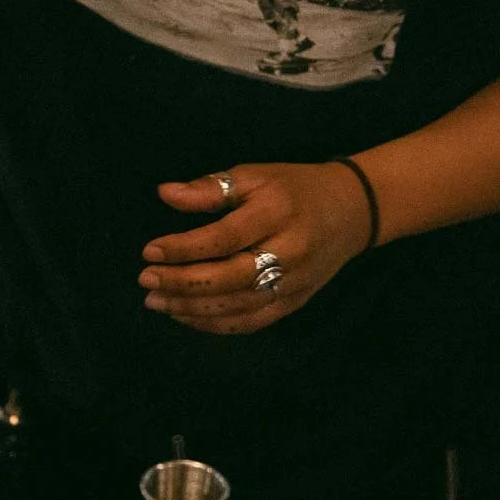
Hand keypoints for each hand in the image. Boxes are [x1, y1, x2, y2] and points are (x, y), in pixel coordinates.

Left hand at [138, 162, 371, 334]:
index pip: (224, 238)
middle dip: (182, 282)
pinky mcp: (295, 302)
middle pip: (230, 278)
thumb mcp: (255, 175)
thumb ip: (210, 188)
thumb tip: (165, 194)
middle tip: (145, 280)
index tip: (149, 251)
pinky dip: (216, 324)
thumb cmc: (294, 188)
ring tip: (156, 301)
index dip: (184, 248)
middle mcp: (289, 252)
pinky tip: (186, 315)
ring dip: (192, 308)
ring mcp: (294, 282)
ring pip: (238, 306)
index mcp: (276, 214)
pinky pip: (252, 322)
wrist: (353, 210)